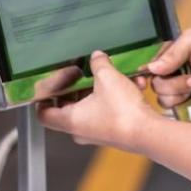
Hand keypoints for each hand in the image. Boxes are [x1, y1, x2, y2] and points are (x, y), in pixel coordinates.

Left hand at [38, 51, 159, 150]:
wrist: (147, 133)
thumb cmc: (122, 111)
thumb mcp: (108, 78)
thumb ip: (99, 64)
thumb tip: (97, 57)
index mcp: (69, 120)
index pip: (43, 113)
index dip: (44, 97)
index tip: (50, 84)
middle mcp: (79, 130)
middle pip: (68, 107)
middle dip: (77, 87)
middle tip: (83, 73)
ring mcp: (96, 133)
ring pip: (91, 107)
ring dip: (100, 89)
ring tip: (114, 75)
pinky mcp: (112, 132)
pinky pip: (107, 111)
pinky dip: (115, 97)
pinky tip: (131, 85)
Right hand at [143, 29, 190, 113]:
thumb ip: (172, 51)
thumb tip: (152, 67)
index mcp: (169, 55)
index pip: (147, 63)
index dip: (143, 70)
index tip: (145, 75)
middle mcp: (170, 73)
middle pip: (152, 81)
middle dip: (172, 80)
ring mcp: (176, 90)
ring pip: (161, 95)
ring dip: (180, 89)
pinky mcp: (182, 105)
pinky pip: (171, 108)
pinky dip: (183, 101)